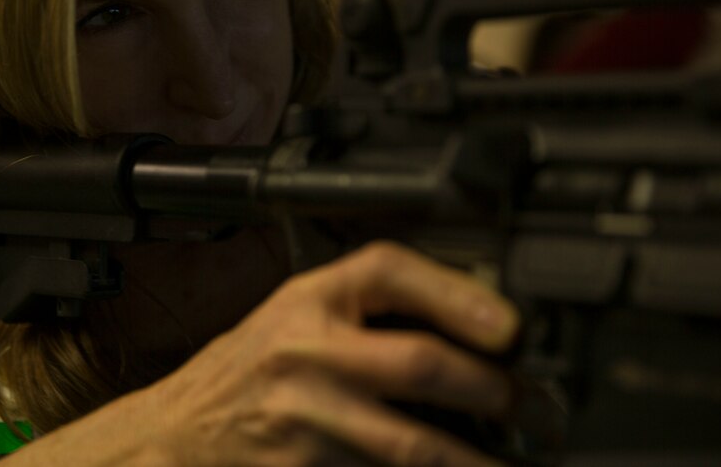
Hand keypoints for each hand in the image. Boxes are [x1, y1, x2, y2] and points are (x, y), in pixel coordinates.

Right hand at [145, 241, 519, 465]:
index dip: (459, 295)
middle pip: (419, 362)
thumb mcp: (298, 314)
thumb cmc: (252, 370)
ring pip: (414, 446)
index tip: (514, 329)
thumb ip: (369, 311)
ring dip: (477, 461)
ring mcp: (303, 420)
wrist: (181, 434)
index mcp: (309, 301)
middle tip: (539, 412)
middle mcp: (306, 353)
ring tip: (513, 465)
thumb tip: (477, 328)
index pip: (389, 272)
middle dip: (496, 391)